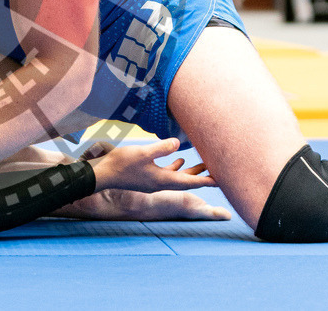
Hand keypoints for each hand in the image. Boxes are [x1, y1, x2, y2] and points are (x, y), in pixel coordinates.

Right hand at [87, 138, 215, 192]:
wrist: (104, 175)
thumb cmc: (122, 164)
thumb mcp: (143, 153)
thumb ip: (162, 148)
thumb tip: (178, 143)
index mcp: (163, 180)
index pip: (191, 182)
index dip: (208, 180)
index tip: (223, 180)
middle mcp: (162, 183)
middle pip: (188, 181)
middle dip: (203, 176)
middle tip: (219, 170)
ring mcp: (154, 181)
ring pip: (179, 177)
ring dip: (191, 171)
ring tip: (204, 164)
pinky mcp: (147, 177)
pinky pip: (168, 174)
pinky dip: (177, 167)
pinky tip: (179, 159)